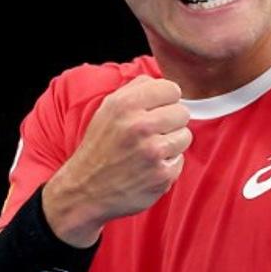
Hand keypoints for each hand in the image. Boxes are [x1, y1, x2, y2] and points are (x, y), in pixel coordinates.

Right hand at [49, 75, 191, 231]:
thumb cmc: (100, 146)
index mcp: (125, 105)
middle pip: (182, 112)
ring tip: (150, 150)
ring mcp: (152, 152)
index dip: (167, 100)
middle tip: (154, 132)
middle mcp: (139, 126)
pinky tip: (149, 168)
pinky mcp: (162, 175)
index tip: (159, 109)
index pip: (171, 89)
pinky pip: (180, 160)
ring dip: (171, 143)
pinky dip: (168, 165)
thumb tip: (162, 82)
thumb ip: (136, 89)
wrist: (85, 189)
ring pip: (185, 136)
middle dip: (171, 122)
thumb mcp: (108, 109)